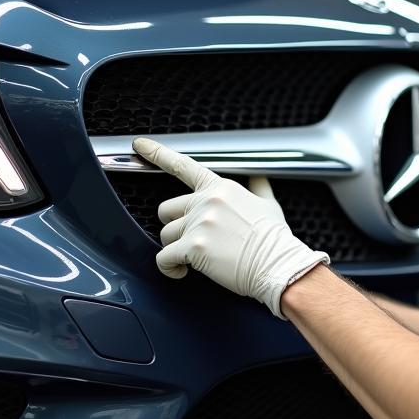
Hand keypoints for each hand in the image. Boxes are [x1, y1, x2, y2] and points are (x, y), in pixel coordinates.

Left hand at [131, 137, 328, 317]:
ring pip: (165, 236)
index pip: (184, 166)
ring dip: (175, 249)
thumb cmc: (274, 240)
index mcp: (222, 189)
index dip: (158, 153)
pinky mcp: (194, 246)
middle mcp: (207, 201)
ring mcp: (199, 222)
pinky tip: (183, 272)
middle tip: (191, 240)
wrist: (279, 265)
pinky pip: (163, 258)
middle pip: (167, 210)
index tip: (140, 145)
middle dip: (175, 227)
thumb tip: (260, 176)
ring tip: (195, 260)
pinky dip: (169, 268)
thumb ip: (258, 187)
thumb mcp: (269, 204)